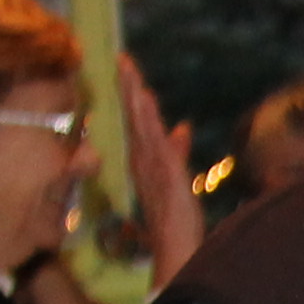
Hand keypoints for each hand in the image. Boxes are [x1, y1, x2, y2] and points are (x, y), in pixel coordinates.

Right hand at [117, 54, 206, 287]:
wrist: (174, 246)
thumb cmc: (175, 216)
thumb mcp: (178, 176)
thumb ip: (178, 150)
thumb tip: (182, 127)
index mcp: (144, 159)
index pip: (137, 122)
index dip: (131, 97)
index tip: (125, 70)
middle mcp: (143, 158)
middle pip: (134, 117)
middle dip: (127, 87)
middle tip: (120, 57)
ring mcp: (152, 164)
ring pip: (140, 122)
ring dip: (134, 95)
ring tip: (127, 68)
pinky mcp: (166, 170)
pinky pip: (154, 139)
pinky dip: (147, 118)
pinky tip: (144, 98)